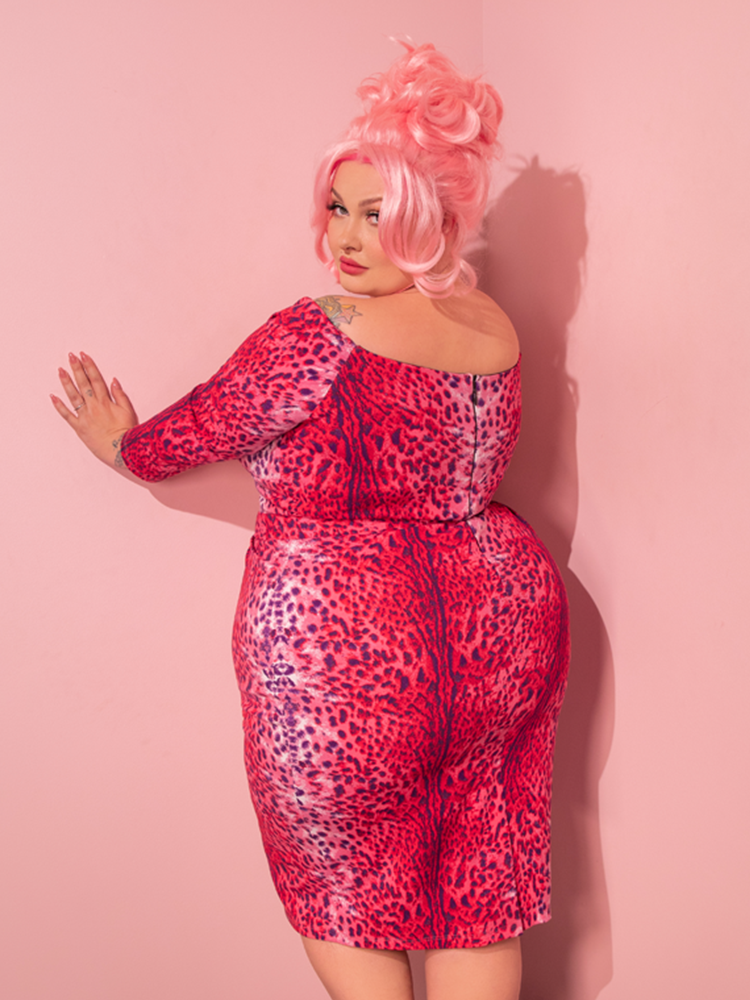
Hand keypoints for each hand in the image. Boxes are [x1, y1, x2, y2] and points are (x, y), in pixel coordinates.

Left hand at [51, 352, 138, 469]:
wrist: (119, 450)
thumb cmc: (126, 432)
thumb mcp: (128, 411)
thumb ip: (120, 395)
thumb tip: (113, 380)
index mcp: (105, 401)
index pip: (95, 379)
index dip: (89, 366)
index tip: (83, 355)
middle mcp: (93, 406)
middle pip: (83, 384)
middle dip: (77, 368)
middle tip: (70, 356)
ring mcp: (84, 416)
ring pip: (73, 396)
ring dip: (66, 382)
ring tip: (60, 370)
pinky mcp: (79, 427)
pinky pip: (67, 415)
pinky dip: (59, 406)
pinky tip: (53, 396)